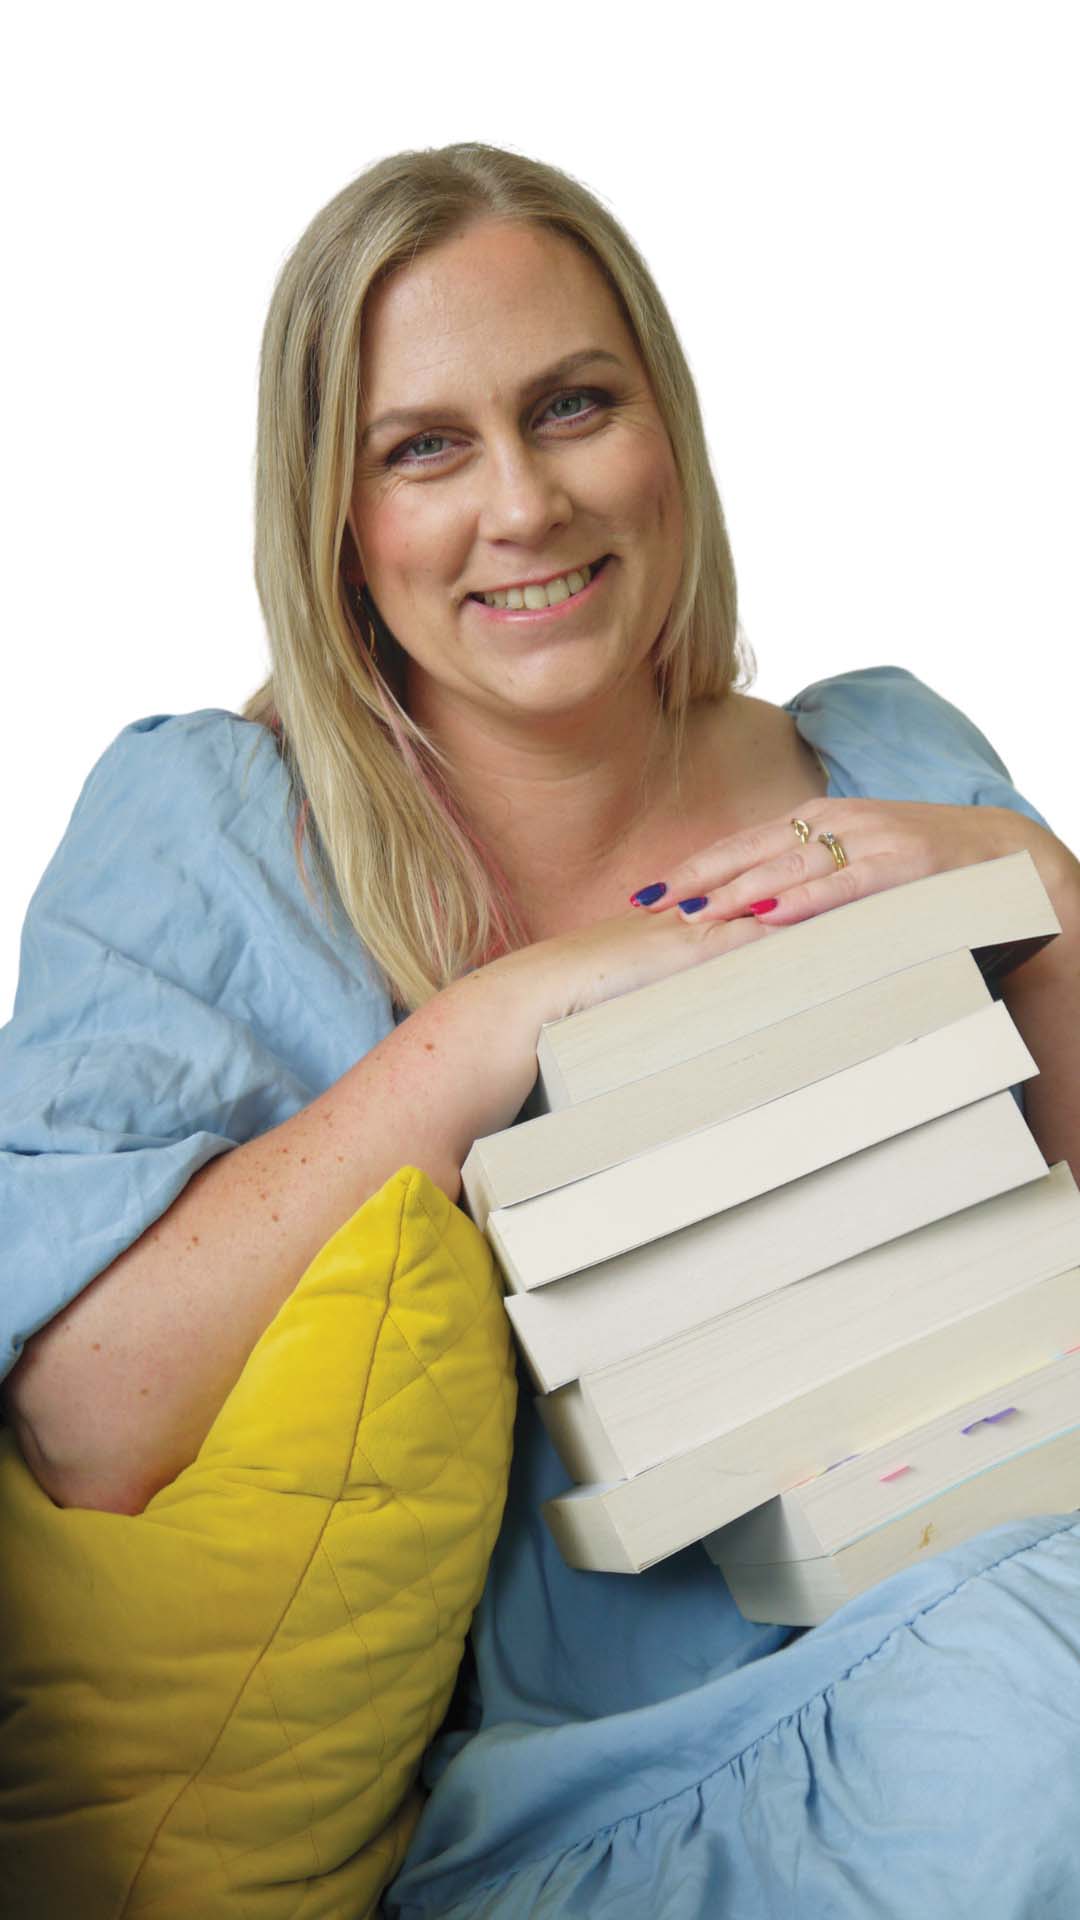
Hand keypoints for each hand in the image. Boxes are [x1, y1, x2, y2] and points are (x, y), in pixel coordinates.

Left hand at [629, 798, 1048, 928]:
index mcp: (818, 819)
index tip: (647, 892)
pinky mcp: (901, 865)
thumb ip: (805, 880)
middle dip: (697, 878)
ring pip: (790, 866)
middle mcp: (835, 822)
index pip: (742, 844)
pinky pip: (845, 884)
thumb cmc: (919, 865)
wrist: (999, 850)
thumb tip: (749, 913)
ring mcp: (868, 840)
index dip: (694, 868)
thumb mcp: (852, 861)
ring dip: (738, 891)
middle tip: (648, 904)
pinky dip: (806, 898)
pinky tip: (771, 913)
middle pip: (751, 851)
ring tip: (695, 914)